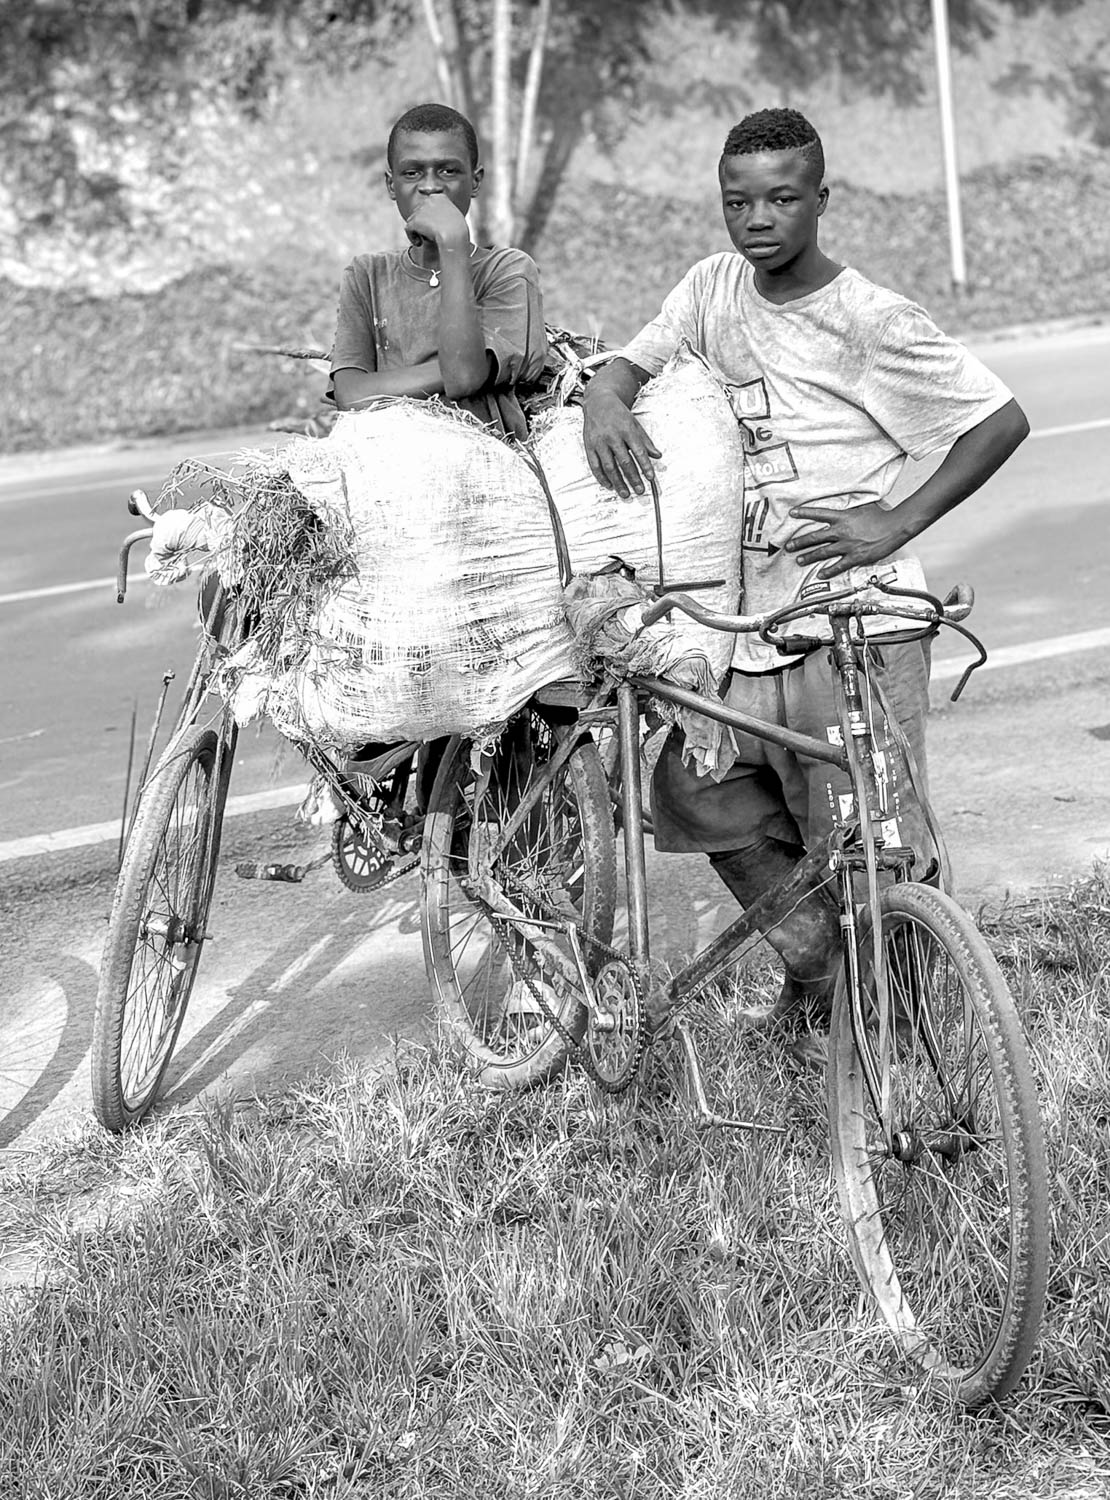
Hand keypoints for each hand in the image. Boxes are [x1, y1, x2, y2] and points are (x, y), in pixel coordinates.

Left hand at [405, 196, 468, 249]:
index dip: (429, 217)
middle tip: (427, 234)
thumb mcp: (455, 217)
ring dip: (417, 230)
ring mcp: (421, 210)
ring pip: (413, 220)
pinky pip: (408, 229)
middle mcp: (429, 200)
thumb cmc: (458, 231)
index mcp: (440, 197)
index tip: (433, 226)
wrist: (454, 237)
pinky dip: (412, 237)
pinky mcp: (414, 220)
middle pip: (419, 212)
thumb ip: (445, 215)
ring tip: (423, 239)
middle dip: (421, 223)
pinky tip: (419, 243)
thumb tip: (439, 221)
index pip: (429, 205)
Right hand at [582, 394, 661, 498]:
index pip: (638, 451)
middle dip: (633, 478)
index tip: (650, 477)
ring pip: (609, 466)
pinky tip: (609, 485)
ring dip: (618, 482)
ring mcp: (599, 442)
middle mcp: (612, 436)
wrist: (598, 402)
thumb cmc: (618, 414)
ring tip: (625, 493)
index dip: (645, 465)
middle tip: (640, 490)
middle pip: (624, 462)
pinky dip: (602, 477)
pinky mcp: (589, 446)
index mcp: (626, 429)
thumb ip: (646, 441)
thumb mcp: (635, 423)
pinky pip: (595, 465)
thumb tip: (657, 455)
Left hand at [785, 501, 908, 578]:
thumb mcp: (864, 506)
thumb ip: (852, 507)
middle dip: (800, 542)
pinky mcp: (855, 557)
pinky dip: (828, 571)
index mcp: (843, 517)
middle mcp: (842, 531)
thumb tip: (848, 501)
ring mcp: (847, 545)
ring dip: (809, 557)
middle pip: (815, 537)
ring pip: (823, 552)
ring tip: (799, 560)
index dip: (804, 513)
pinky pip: (838, 566)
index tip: (792, 513)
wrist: (895, 527)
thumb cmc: (882, 516)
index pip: (819, 514)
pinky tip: (820, 574)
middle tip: (789, 546)